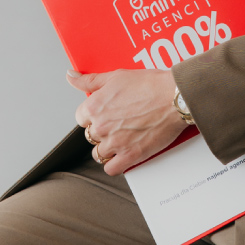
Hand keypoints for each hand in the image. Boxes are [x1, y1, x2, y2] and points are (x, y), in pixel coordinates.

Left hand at [68, 68, 186, 176]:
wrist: (174, 97)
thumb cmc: (150, 85)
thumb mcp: (115, 76)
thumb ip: (89, 80)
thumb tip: (71, 77)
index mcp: (95, 106)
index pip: (80, 118)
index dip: (93, 115)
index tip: (103, 114)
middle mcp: (101, 126)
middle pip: (90, 136)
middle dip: (102, 131)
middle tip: (118, 123)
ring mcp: (115, 143)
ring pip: (99, 153)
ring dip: (108, 148)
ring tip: (122, 138)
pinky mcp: (130, 156)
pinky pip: (112, 169)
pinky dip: (115, 164)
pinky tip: (123, 155)